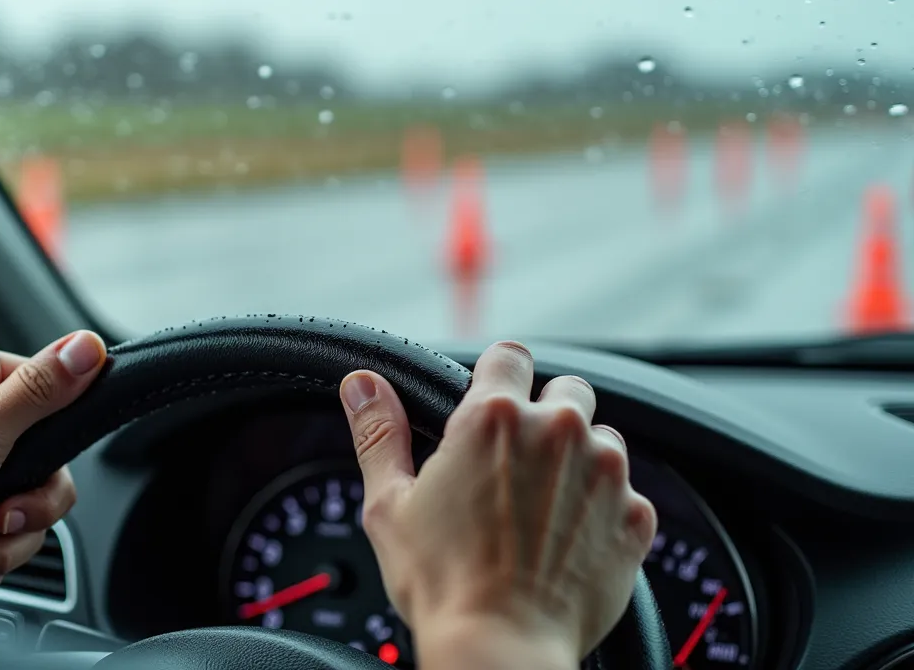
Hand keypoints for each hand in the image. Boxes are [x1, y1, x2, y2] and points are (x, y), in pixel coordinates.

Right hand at [338, 341, 656, 668]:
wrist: (502, 649)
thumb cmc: (442, 582)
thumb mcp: (389, 504)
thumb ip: (378, 433)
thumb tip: (362, 385)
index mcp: (493, 418)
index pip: (510, 356)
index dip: (498, 379)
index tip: (490, 408)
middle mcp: (558, 432)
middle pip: (566, 391)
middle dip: (544, 417)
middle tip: (514, 467)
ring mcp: (606, 473)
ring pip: (603, 439)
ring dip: (578, 461)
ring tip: (541, 509)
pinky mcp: (635, 516)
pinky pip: (628, 493)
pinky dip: (603, 509)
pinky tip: (567, 540)